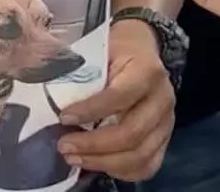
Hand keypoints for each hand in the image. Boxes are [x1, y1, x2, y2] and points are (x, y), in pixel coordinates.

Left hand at [54, 19, 174, 178]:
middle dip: (93, 145)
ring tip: (74, 158)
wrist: (142, 50)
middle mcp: (163, 98)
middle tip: (64, 146)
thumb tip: (52, 99)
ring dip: (102, 162)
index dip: (90, 110)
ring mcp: (167, 122)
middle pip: (132, 133)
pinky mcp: (165, 139)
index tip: (63, 117)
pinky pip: (148, 165)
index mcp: (147, 70)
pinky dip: (121, 171)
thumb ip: (83, 72)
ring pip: (140, 155)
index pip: (120, 96)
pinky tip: (97, 164)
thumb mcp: (100, 49)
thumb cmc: (116, 50)